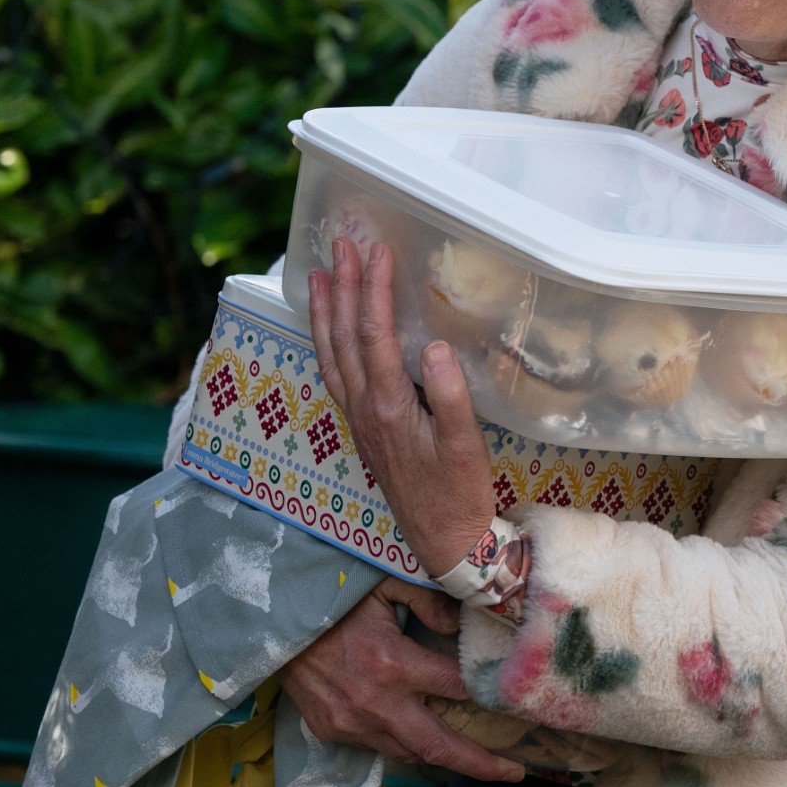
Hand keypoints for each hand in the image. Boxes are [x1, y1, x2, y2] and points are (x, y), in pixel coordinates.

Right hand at [280, 577, 525, 781]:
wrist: (275, 624)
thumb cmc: (334, 599)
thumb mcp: (383, 583)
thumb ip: (427, 599)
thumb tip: (460, 623)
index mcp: (392, 663)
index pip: (455, 687)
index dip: (487, 692)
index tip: (512, 697)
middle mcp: (376, 702)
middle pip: (439, 745)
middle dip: (480, 763)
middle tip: (514, 774)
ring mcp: (352, 723)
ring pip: (409, 753)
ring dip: (442, 757)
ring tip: (477, 761)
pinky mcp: (332, 732)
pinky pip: (379, 746)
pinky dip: (404, 744)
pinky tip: (422, 735)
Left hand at [309, 237, 495, 577]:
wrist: (445, 542)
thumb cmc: (461, 493)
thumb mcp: (466, 447)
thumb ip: (450, 396)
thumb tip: (432, 346)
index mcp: (389, 407)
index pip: (374, 335)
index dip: (373, 290)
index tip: (378, 251)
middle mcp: (366, 409)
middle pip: (344, 337)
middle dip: (341, 287)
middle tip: (340, 244)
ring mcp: (360, 419)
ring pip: (332, 355)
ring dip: (325, 311)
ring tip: (320, 274)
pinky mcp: (365, 428)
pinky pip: (335, 373)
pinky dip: (328, 342)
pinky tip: (331, 329)